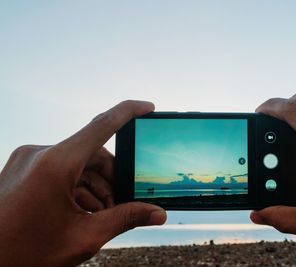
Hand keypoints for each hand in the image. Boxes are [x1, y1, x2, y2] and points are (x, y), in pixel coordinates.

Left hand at [0, 100, 166, 266]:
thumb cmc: (24, 254)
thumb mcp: (83, 237)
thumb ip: (125, 219)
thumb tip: (158, 213)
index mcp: (55, 164)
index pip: (102, 125)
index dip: (129, 112)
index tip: (148, 107)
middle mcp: (39, 154)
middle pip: (92, 154)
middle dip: (112, 179)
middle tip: (120, 206)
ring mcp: (28, 161)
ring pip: (77, 164)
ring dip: (94, 187)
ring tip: (98, 216)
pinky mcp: (23, 169)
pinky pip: (60, 170)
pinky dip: (76, 187)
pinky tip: (80, 212)